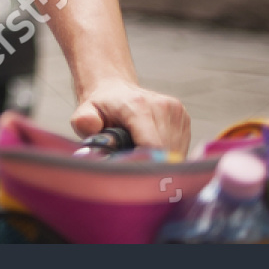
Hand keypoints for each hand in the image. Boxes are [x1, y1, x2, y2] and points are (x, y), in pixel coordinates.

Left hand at [70, 79, 190, 155]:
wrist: (115, 91)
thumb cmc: (100, 107)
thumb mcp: (85, 113)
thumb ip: (85, 121)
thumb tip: (90, 125)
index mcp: (138, 105)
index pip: (153, 146)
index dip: (146, 166)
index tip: (134, 178)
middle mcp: (161, 106)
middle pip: (166, 153)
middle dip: (151, 164)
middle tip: (133, 166)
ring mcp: (175, 111)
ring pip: (176, 152)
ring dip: (160, 160)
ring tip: (139, 151)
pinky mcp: (183, 117)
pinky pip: (180, 148)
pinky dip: (167, 154)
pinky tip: (150, 147)